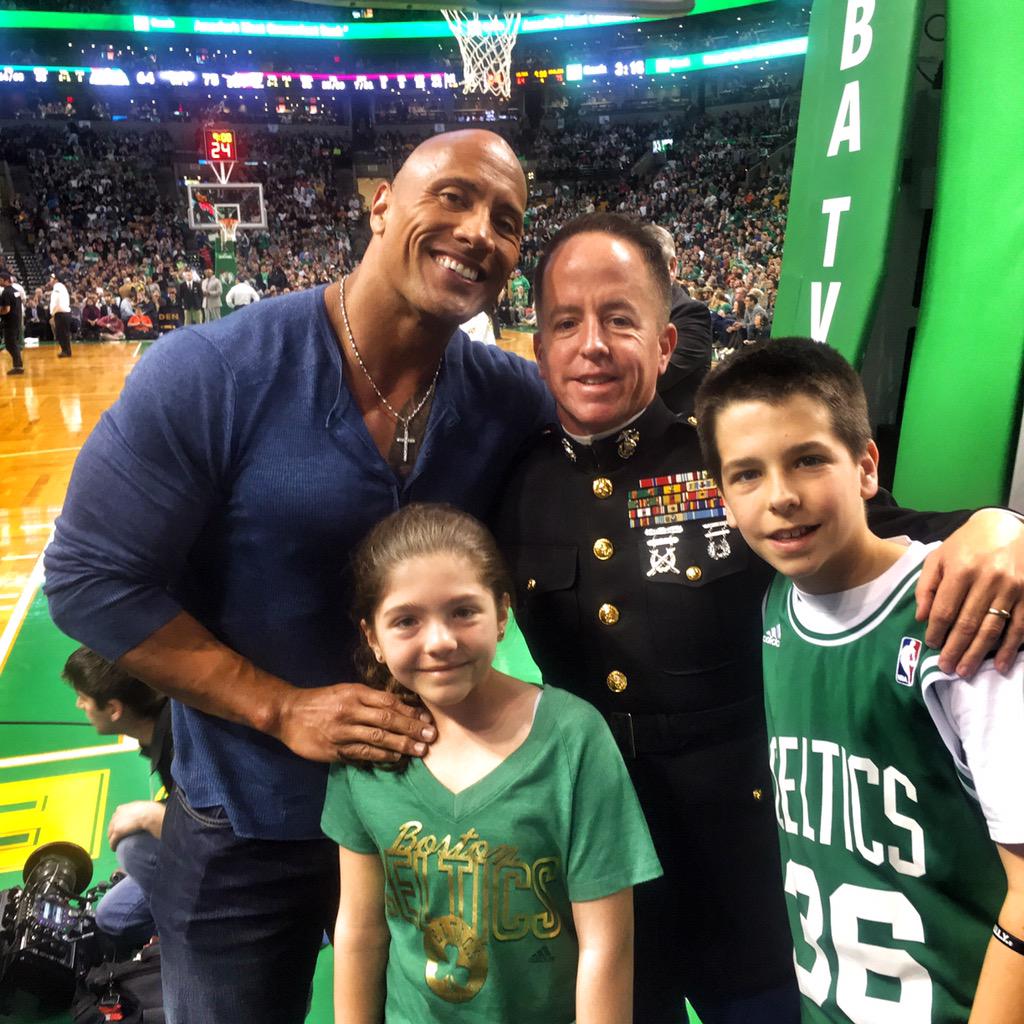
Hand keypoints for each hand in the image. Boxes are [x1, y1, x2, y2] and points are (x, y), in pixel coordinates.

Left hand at [108, 800, 162, 848]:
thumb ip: (138, 811)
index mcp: (122, 808)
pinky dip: (113, 845)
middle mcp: (116, 815)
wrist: (148, 814)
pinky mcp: (117, 832)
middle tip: (118, 837)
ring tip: (116, 844)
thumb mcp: (141, 807)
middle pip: (111, 825)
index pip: (116, 817)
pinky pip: (112, 841)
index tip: (121, 827)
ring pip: (110, 834)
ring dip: (112, 839)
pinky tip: (114, 848)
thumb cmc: (149, 810)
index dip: (118, 823)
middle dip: (113, 831)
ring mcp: (116, 823)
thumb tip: (145, 814)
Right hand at [274, 682, 434, 763]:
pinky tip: (396, 758)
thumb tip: (401, 706)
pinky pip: (363, 753)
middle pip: (387, 719)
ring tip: (420, 750)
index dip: (410, 711)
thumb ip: (370, 698)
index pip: (388, 702)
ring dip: (402, 745)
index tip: (427, 718)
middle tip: (430, 736)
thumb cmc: (321, 701)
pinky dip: (382, 756)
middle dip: (411, 728)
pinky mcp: (335, 749)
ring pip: (378, 737)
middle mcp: (351, 710)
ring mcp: (343, 731)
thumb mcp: (345, 691)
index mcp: (355, 693)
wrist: (288, 713)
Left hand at [916, 509, 1023, 676]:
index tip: (931, 645)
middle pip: (967, 623)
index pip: (944, 610)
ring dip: (978, 654)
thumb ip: (926, 586)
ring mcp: (1011, 588)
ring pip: (992, 629)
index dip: (936, 631)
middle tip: (945, 668)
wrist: (1006, 527)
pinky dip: (1011, 649)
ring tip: (965, 671)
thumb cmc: (966, 544)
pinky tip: (1002, 665)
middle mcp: (987, 579)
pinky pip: (1020, 627)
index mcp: (961, 569)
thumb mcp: (939, 557)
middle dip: (955, 649)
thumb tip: (921, 618)